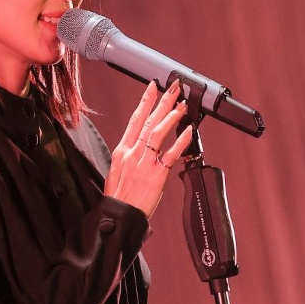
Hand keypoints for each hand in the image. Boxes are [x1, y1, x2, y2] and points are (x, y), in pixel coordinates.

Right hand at [104, 80, 192, 219]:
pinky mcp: (156, 175)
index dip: (145, 101)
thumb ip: (128, 157)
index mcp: (122, 151)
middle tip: (173, 87)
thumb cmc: (118, 198)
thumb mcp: (116, 172)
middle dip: (162, 101)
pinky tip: (188, 130)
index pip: (135, 120)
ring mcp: (144, 163)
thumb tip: (137, 146)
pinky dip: (180, 141)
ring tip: (182, 104)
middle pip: (148, 121)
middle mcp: (133, 154)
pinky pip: (170, 154)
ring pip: (158, 133)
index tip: (152, 87)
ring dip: (171, 116)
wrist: (118, 216)